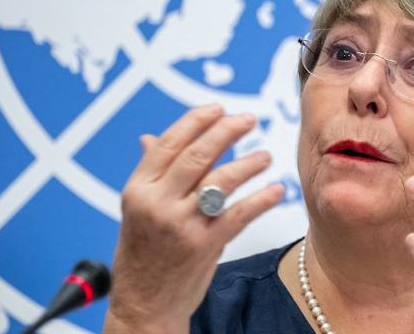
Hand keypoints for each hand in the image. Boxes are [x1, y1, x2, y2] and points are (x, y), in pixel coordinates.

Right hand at [104, 105, 283, 332]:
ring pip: (221, 181)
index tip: (218, 109)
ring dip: (249, 164)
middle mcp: (157, 203)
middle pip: (197, 156)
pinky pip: (239, 214)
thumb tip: (150, 138)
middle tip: (249, 120)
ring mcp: (181, 224)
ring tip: (266, 156)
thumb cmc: (143, 256)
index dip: (196, 122)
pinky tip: (276, 190)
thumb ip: (149, 174)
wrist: (144, 303)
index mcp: (137, 189)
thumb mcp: (137, 211)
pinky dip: (261, 200)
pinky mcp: (204, 245)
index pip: (168, 144)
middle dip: (227, 132)